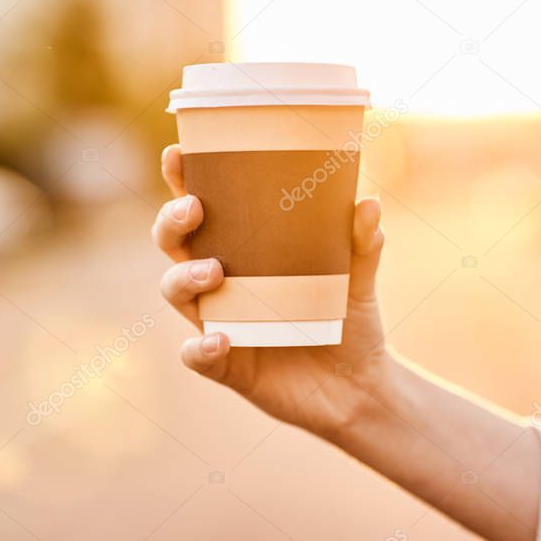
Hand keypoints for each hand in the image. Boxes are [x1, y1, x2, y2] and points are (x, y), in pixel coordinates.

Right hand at [152, 144, 392, 437]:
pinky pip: (197, 355)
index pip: (202, 210)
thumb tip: (368, 203)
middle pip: (173, 244)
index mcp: (243, 251)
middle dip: (171, 222)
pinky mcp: (227, 365)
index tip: (178, 153)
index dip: (181, 181)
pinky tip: (223, 338)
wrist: (359, 387)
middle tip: (193, 208)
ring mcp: (219, 321)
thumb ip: (362, 242)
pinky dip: (202, 347)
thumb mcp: (359, 277)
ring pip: (174, 292)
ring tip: (213, 272)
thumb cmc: (348, 320)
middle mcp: (221, 283)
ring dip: (183, 277)